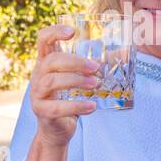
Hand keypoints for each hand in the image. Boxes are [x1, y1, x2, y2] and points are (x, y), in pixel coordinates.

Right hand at [27, 23, 97, 148]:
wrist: (57, 128)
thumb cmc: (69, 98)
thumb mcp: (78, 79)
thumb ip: (93, 66)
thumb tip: (123, 53)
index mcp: (46, 62)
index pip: (43, 39)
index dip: (54, 32)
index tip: (72, 31)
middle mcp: (38, 75)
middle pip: (51, 61)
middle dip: (74, 62)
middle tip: (95, 67)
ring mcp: (37, 93)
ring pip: (52, 82)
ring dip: (76, 81)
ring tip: (95, 84)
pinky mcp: (41, 111)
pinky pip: (57, 107)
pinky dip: (76, 106)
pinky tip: (92, 107)